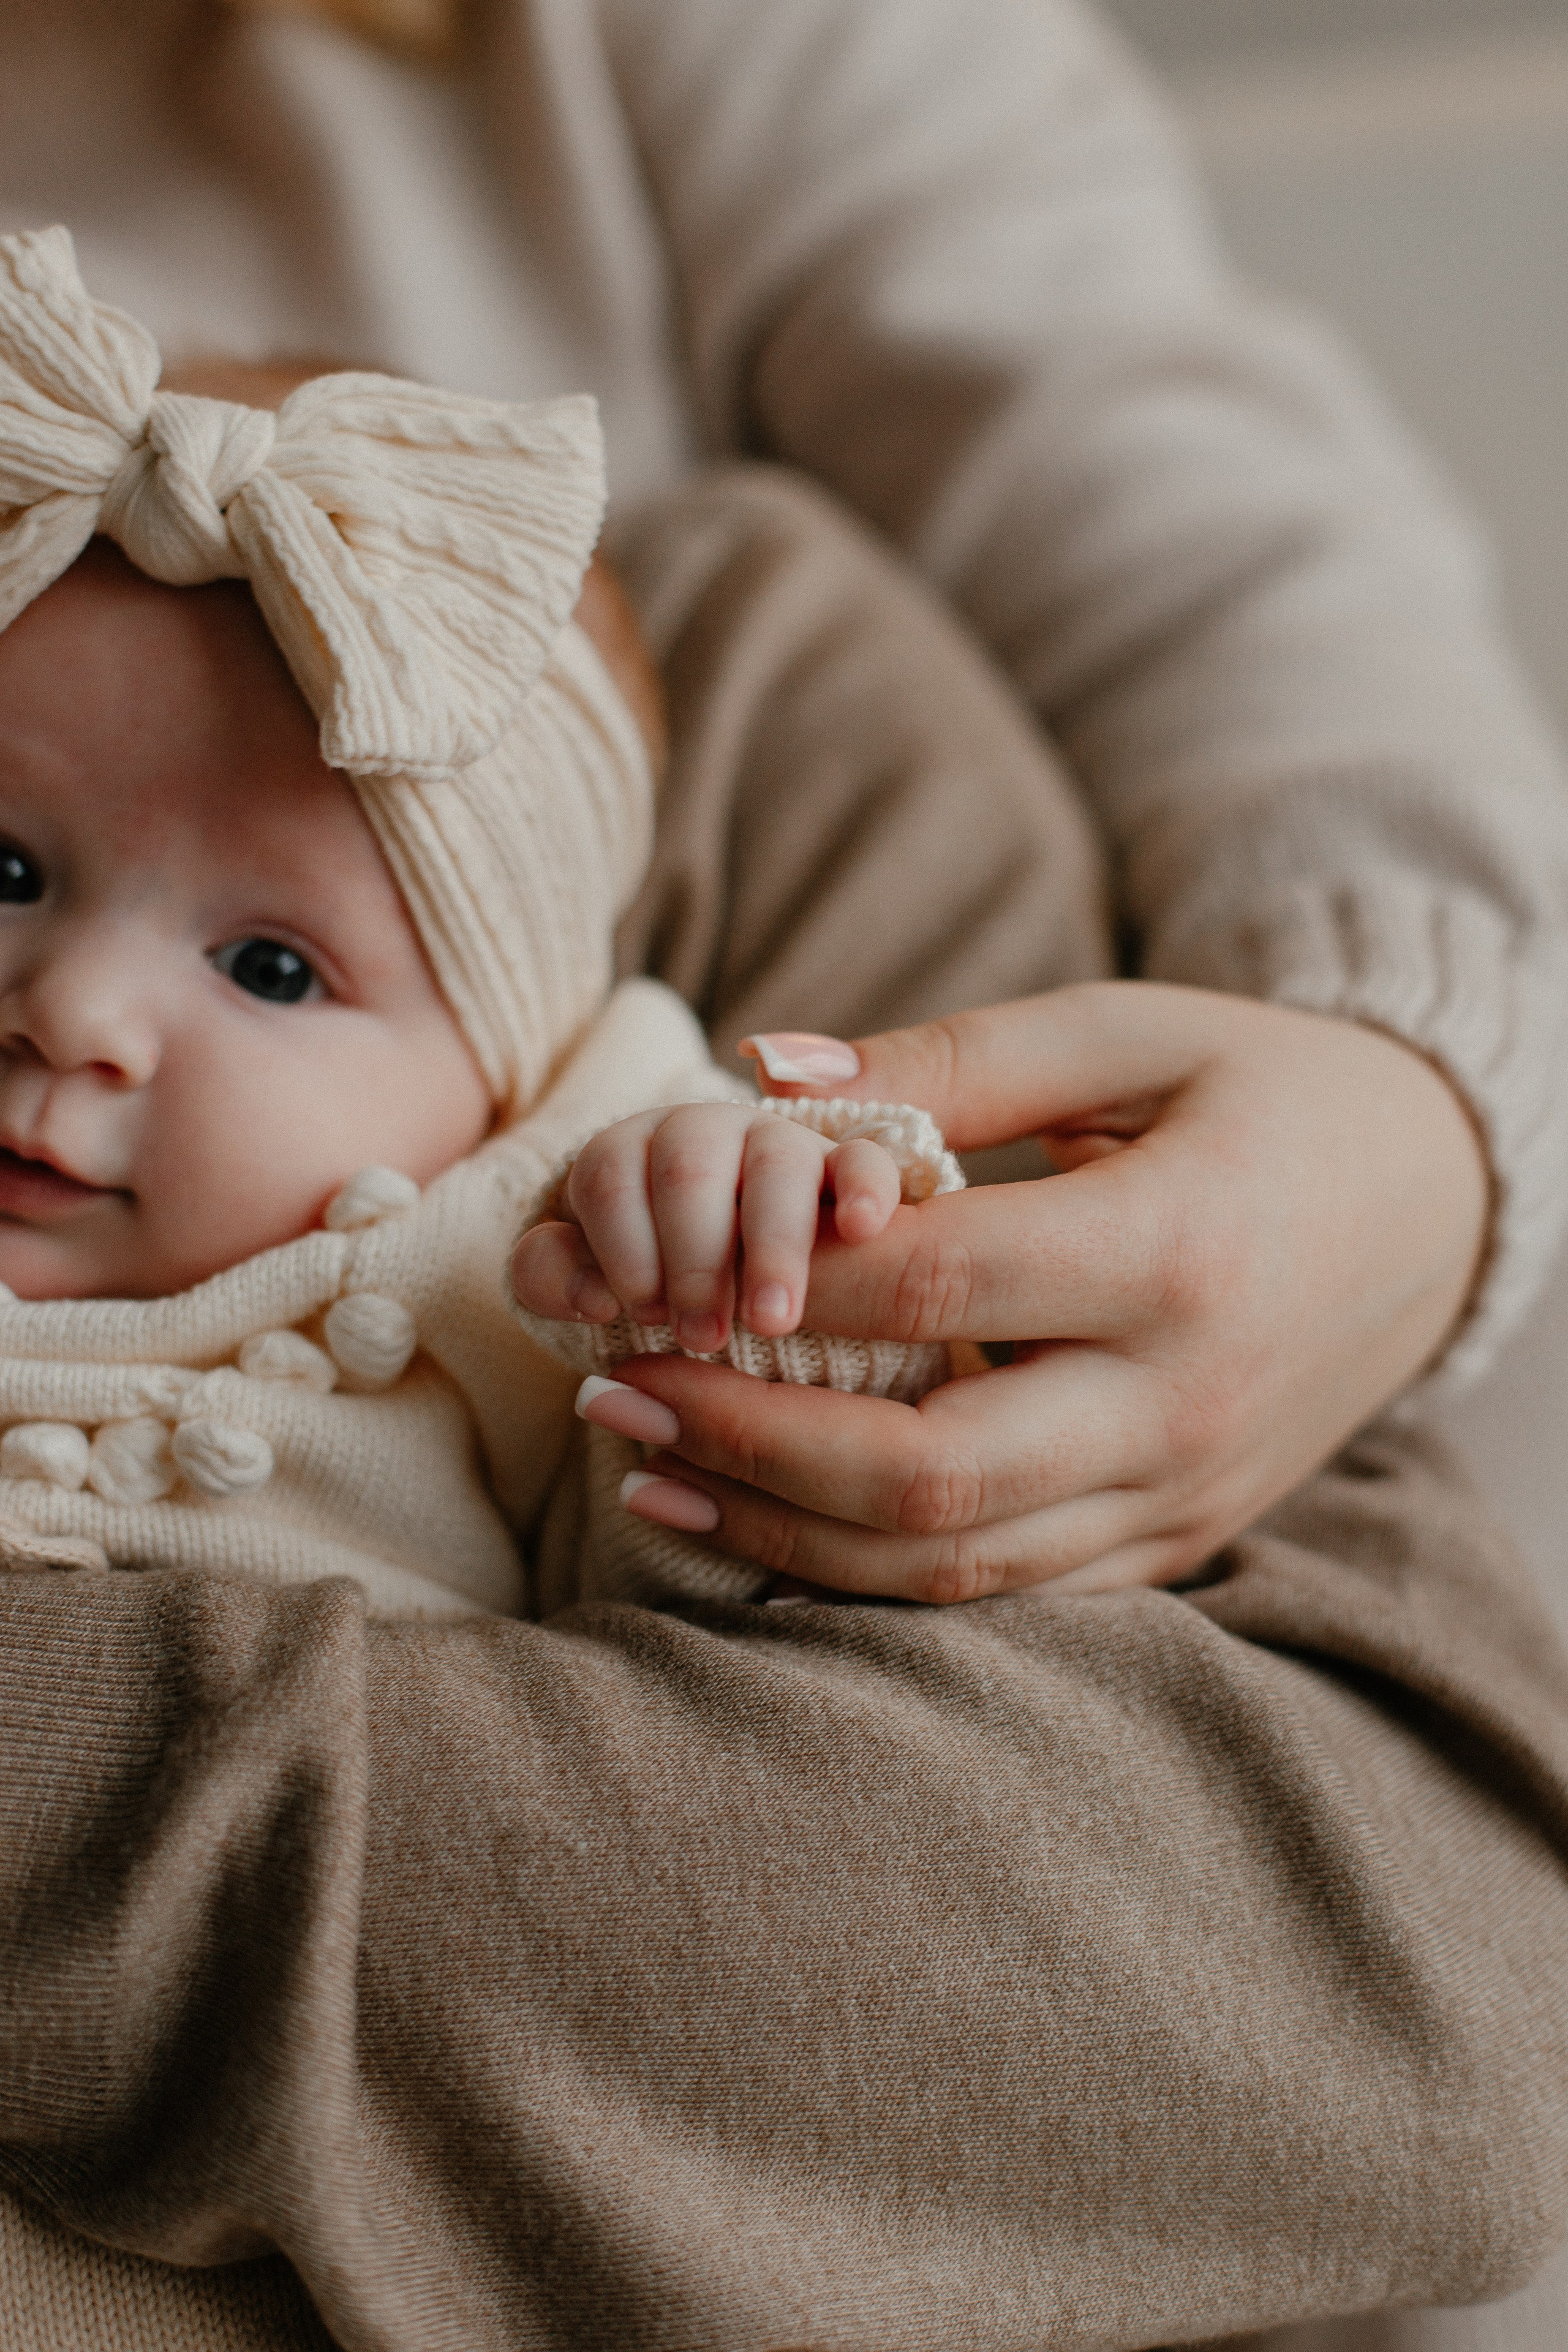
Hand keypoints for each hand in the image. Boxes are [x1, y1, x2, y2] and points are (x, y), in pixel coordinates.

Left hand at [511, 1101, 901, 1354]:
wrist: (728, 1272)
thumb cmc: (645, 1280)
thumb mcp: (585, 1277)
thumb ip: (554, 1278)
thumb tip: (591, 1297)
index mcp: (631, 1151)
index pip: (610, 1172)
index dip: (622, 1245)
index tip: (640, 1313)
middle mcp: (705, 1134)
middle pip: (689, 1165)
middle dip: (693, 1258)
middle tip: (701, 1337)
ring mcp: (780, 1147)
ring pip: (775, 1163)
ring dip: (771, 1245)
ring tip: (770, 1322)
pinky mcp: (846, 1174)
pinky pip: (865, 1160)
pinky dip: (865, 1187)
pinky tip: (859, 1228)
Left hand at [550, 984, 1488, 1599]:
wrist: (1438, 1207)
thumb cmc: (1273, 1092)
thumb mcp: (1131, 1030)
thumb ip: (951, 1059)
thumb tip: (764, 1074)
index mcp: (1178, 1253)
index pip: (936, 1293)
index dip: (770, 1289)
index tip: (648, 1269)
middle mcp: (1183, 1402)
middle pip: (928, 1474)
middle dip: (744, 1445)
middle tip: (611, 1393)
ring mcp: (1183, 1494)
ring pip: (953, 1566)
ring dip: (779, 1531)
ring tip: (645, 1470)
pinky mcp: (1177, 1540)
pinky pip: (1007, 1597)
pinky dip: (870, 1578)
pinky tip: (761, 1528)